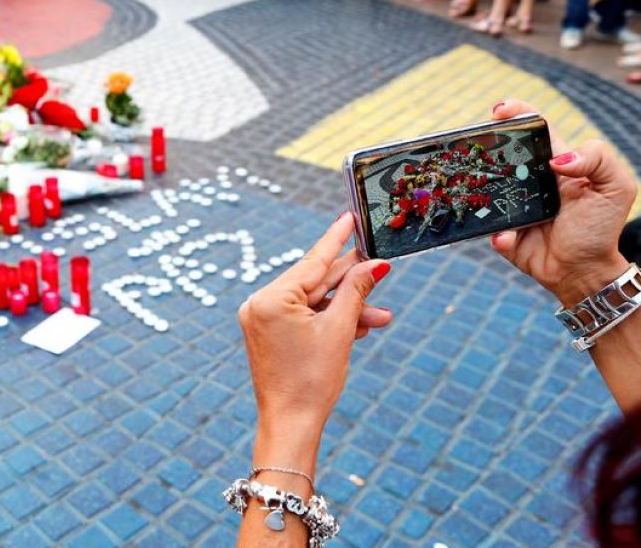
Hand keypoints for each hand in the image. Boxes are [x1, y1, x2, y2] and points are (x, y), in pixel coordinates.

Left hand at [238, 213, 391, 437]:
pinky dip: (328, 319)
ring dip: (345, 308)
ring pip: (312, 301)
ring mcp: (260, 318)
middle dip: (351, 283)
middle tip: (380, 266)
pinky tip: (359, 324)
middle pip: (314, 281)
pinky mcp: (266, 332)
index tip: (349, 216)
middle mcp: (258, 303)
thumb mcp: (340, 330)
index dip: (336, 239)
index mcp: (270, 298)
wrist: (291, 423)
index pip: (312, 261)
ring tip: (381, 315)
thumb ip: (356, 291)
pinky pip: (302, 315)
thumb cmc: (312, 380)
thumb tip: (375, 264)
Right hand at [490, 100, 636, 306]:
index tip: (499, 110)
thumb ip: (598, 160)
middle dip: (485, 144)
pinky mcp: (502, 230)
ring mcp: (512, 204)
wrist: (585, 271)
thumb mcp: (616, 187)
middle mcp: (529, 179)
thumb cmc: (601, 227)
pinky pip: (490, 227)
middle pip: (501, 153)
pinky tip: (511, 235)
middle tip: (477, 144)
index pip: (535, 129)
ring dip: (480, 186)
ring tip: (480, 187)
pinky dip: (500, 232)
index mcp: (555, 163)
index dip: (517, 113)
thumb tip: (557, 160)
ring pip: (485, 187)